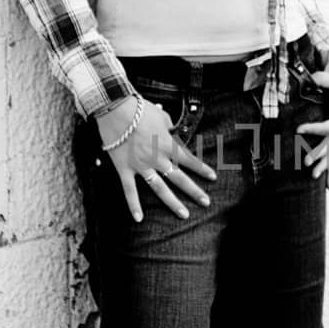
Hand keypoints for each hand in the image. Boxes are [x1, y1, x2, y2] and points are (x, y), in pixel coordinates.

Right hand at [97, 96, 215, 221]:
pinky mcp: (124, 169)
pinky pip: (129, 190)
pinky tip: (139, 219)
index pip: (189, 159)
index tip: (213, 177)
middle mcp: (157, 158)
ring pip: (159, 188)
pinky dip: (133, 205)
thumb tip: (171, 130)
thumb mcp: (160, 115)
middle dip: (194, 190)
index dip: (202, 168)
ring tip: (184, 214)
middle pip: (179, 178)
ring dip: (173, 202)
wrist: (114, 109)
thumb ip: (168, 126)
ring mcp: (141, 166)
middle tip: (206, 202)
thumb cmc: (138, 108)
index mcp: (167, 144)